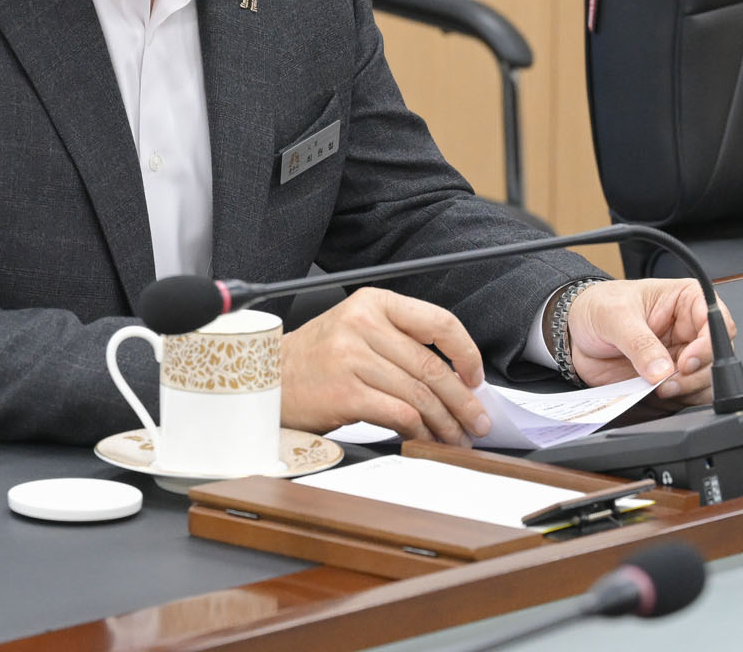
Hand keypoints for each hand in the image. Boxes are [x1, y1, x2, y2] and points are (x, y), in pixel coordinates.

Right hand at [278, 288, 492, 445]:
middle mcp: (363, 324)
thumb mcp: (355, 329)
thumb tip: (453, 375)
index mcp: (372, 303)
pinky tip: (425, 439)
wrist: (266, 379)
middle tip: (477, 421)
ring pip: (419, 393)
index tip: (476, 377)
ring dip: (445, 422)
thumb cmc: (315, 359)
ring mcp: (352, 358)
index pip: (437, 321)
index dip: (466, 352)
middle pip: (431, 366)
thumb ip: (399, 341)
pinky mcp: (345, 393)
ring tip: (455, 437)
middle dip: (462, 400)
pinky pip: (399, 414)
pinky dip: (419, 431)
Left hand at [561, 279, 734, 406]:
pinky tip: (657, 395)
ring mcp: (682, 357)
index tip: (687, 361)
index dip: (708, 344)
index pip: (716, 321)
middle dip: (696, 374)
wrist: (575, 331)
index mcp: (686, 300)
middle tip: (669, 381)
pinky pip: (688, 396)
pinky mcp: (671, 380)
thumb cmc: (598, 307)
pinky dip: (678, 401)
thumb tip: (661, 369)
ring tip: (660, 389)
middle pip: (715, 357)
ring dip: (688, 390)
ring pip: (706, 381)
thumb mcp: (615, 316)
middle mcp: (690, 330)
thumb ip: (639, 342)